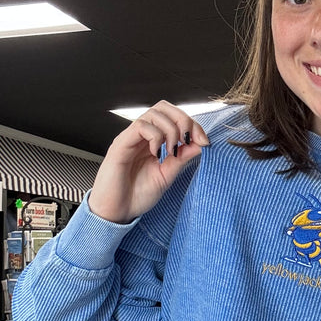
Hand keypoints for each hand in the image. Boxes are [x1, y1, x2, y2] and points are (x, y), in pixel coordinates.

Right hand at [88, 101, 209, 223]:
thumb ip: (181, 158)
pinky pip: (140, 126)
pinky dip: (155, 136)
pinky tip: (155, 153)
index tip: (204, 141)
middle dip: (183, 120)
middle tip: (188, 140)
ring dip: (170, 130)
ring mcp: (131, 138)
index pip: (173, 118)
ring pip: (154, 113)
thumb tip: (199, 144)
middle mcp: (141, 136)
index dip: (192, 124)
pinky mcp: (121, 144)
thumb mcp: (167, 176)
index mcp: (152, 142)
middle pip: (164, 108)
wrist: (116, 213)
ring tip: (170, 151)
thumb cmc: (135, 196)